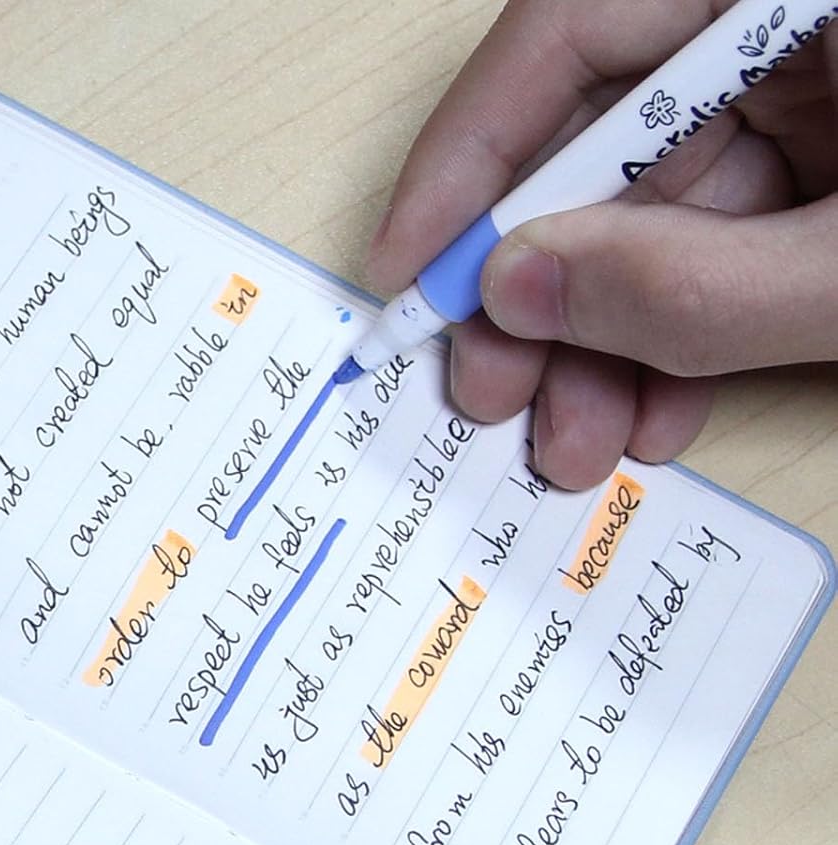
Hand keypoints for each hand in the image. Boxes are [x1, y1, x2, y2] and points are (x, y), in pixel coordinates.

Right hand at [368, 0, 837, 490]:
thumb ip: (692, 285)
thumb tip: (520, 292)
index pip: (574, 31)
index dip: (469, 154)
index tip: (408, 270)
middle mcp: (778, 22)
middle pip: (598, 137)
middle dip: (535, 285)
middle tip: (491, 391)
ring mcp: (812, 87)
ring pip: (649, 210)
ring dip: (595, 341)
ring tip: (571, 442)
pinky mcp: (827, 156)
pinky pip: (717, 240)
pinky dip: (676, 333)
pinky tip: (652, 414)